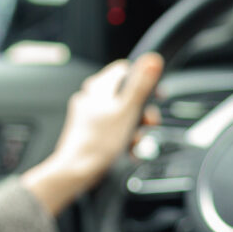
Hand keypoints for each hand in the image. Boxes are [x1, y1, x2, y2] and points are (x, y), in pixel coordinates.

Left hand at [21, 54, 163, 215]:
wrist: (75, 172)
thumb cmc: (98, 143)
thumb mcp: (127, 111)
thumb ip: (141, 85)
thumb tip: (152, 59)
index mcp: (98, 87)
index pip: (126, 70)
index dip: (144, 81)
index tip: (157, 95)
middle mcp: (91, 98)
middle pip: (127, 96)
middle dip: (142, 112)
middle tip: (149, 125)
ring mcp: (89, 116)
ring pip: (122, 115)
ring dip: (135, 129)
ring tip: (136, 143)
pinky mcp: (90, 133)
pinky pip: (113, 130)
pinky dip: (123, 139)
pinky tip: (128, 151)